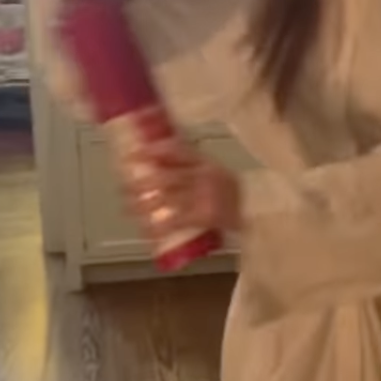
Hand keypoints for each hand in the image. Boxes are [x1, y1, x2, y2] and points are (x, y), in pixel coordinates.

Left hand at [124, 138, 242, 238]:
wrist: (257, 216)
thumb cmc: (231, 196)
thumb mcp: (215, 173)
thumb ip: (191, 165)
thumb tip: (156, 158)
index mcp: (206, 162)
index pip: (176, 150)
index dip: (152, 151)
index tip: (132, 155)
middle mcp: (205, 176)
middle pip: (165, 177)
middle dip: (140, 183)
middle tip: (123, 187)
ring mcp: (205, 196)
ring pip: (166, 199)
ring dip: (143, 205)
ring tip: (128, 208)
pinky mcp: (205, 216)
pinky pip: (175, 222)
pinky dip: (158, 227)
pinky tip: (145, 229)